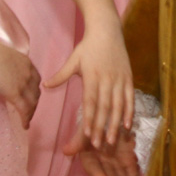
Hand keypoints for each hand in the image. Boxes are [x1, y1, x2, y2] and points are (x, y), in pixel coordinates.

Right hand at [0, 36, 41, 124]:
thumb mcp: (0, 60)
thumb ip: (5, 71)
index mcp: (25, 62)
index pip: (35, 80)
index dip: (33, 90)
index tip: (29, 98)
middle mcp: (28, 72)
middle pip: (36, 92)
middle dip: (33, 103)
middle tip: (28, 111)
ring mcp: (23, 83)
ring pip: (32, 102)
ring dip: (30, 113)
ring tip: (26, 121)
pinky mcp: (15, 93)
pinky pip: (24, 109)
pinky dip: (26, 119)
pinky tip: (24, 125)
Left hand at [45, 17, 133, 146]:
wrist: (107, 30)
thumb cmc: (88, 46)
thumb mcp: (73, 59)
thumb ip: (61, 75)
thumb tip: (44, 85)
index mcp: (92, 76)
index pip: (91, 102)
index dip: (90, 119)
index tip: (88, 136)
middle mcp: (107, 79)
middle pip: (105, 107)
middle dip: (102, 127)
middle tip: (99, 145)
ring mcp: (119, 79)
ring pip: (118, 105)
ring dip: (116, 124)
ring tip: (113, 140)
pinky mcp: (128, 78)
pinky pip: (130, 98)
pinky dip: (129, 112)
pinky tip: (127, 125)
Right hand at [64, 128, 140, 175]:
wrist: (111, 114)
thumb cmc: (95, 121)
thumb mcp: (86, 129)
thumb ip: (78, 140)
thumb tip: (66, 151)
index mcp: (89, 156)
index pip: (92, 166)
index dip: (97, 174)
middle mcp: (102, 162)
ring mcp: (116, 163)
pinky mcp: (128, 161)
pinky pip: (131, 174)